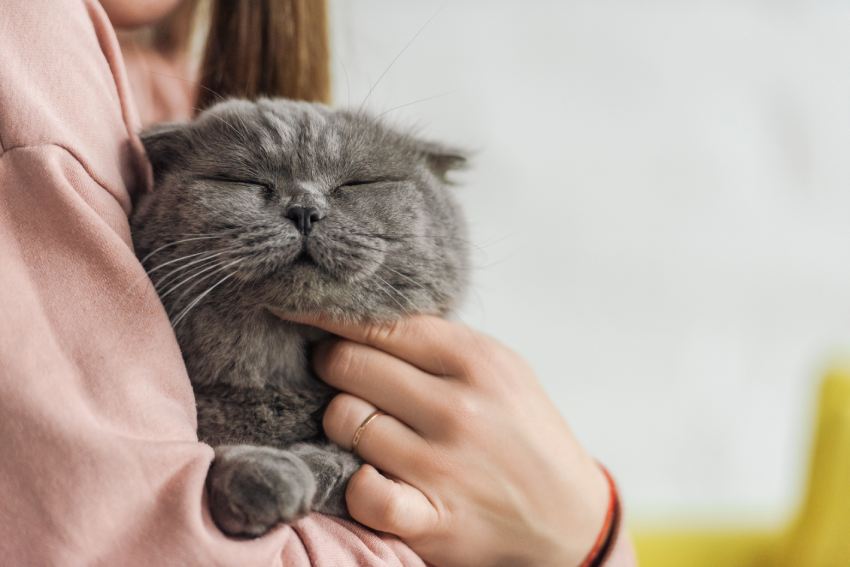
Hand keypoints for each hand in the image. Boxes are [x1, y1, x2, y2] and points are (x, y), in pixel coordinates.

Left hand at [280, 313, 609, 566]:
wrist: (570, 520)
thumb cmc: (524, 434)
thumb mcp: (503, 371)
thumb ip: (441, 343)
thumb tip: (364, 317)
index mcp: (478, 361)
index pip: (381, 323)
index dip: (333, 317)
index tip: (306, 311)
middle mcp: (460, 408)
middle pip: (349, 365)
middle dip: (332, 365)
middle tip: (337, 372)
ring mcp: (444, 466)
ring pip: (345, 421)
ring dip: (343, 423)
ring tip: (363, 426)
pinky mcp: (432, 520)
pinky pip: (362, 491)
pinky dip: (356, 483)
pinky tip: (370, 476)